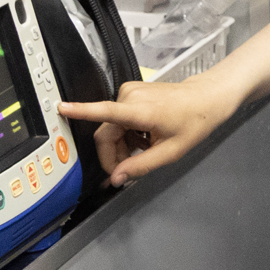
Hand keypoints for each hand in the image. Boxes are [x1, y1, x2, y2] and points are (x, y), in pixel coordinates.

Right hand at [60, 75, 240, 185]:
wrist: (208, 97)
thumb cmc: (194, 120)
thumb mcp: (170, 151)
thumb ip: (141, 166)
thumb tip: (117, 178)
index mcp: (141, 110)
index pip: (106, 112)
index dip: (81, 111)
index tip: (61, 108)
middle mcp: (132, 96)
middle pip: (106, 132)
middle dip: (112, 155)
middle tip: (126, 170)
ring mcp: (131, 91)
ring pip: (111, 127)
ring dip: (121, 144)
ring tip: (144, 149)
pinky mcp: (132, 91)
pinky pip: (118, 118)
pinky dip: (127, 132)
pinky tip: (144, 137)